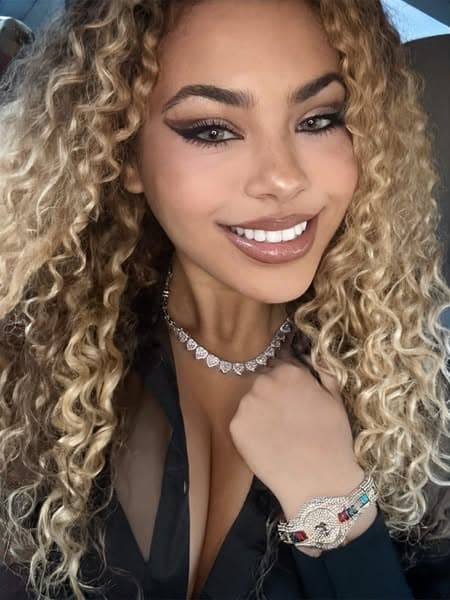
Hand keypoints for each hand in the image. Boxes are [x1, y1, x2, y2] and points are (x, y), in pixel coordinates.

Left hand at [228, 356, 366, 526]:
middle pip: (262, 384)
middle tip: (285, 420)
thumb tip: (312, 363)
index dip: (287, 385)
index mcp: (289, 372)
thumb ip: (322, 375)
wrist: (319, 482)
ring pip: (251, 404)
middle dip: (272, 397)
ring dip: (260, 413)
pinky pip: (242, 424)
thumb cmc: (333, 440)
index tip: (293, 400)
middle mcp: (264, 382)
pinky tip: (266, 446)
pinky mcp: (235, 427)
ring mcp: (247, 404)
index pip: (280, 368)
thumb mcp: (335, 400)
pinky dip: (250, 433)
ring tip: (276, 435)